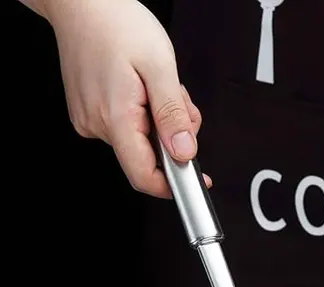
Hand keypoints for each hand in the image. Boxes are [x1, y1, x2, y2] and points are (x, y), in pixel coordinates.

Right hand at [46, 0, 210, 197]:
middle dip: (173, 138)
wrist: (82, 2)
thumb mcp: (159, 66)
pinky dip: (145, 114)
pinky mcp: (90, 113)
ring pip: (140, 141)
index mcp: (116, 117)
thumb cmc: (116, 23)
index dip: (173, 185)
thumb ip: (173, 114)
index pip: (144, 176)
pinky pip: (129, 127)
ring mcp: (91, 119)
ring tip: (157, 87)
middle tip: (178, 102)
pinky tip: (143, 90)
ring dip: (161, 122)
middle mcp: (97, 124)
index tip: (195, 181)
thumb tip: (185, 152)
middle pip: (148, 156)